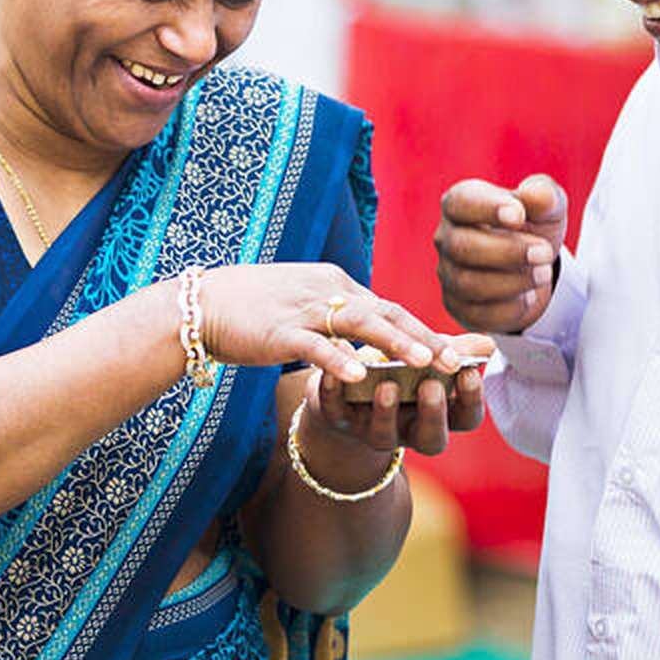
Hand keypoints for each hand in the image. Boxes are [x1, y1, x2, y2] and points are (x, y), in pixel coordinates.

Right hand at [192, 264, 437, 382]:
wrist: (200, 305)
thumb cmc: (251, 308)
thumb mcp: (302, 303)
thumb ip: (335, 313)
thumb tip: (364, 331)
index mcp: (334, 284)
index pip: (388, 308)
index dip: (423, 331)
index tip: (454, 352)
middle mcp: (326, 291)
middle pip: (386, 313)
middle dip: (425, 339)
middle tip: (459, 362)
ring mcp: (304, 309)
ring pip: (361, 325)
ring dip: (397, 344)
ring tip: (427, 364)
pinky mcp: (280, 330)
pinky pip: (316, 345)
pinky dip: (339, 359)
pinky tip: (362, 376)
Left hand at [306, 332, 494, 458]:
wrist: (348, 385)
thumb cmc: (401, 369)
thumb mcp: (427, 358)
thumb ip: (454, 351)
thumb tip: (488, 343)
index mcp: (439, 415)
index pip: (466, 418)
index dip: (470, 400)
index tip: (467, 373)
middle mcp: (410, 432)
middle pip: (431, 438)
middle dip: (432, 413)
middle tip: (430, 386)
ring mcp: (373, 431)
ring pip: (382, 435)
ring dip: (386, 411)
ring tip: (386, 385)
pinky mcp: (338, 421)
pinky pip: (335, 413)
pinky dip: (333, 392)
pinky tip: (332, 370)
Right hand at [436, 175, 567, 333]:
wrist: (532, 267)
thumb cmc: (532, 227)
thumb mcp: (547, 208)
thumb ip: (545, 196)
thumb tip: (534, 195)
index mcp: (461, 204)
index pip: (461, 202)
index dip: (488, 208)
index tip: (519, 215)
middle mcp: (447, 238)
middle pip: (462, 247)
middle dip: (507, 251)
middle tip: (545, 252)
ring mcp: (449, 275)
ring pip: (469, 283)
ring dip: (513, 281)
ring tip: (543, 273)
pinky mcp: (459, 307)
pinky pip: (479, 314)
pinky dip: (510, 307)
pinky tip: (527, 297)